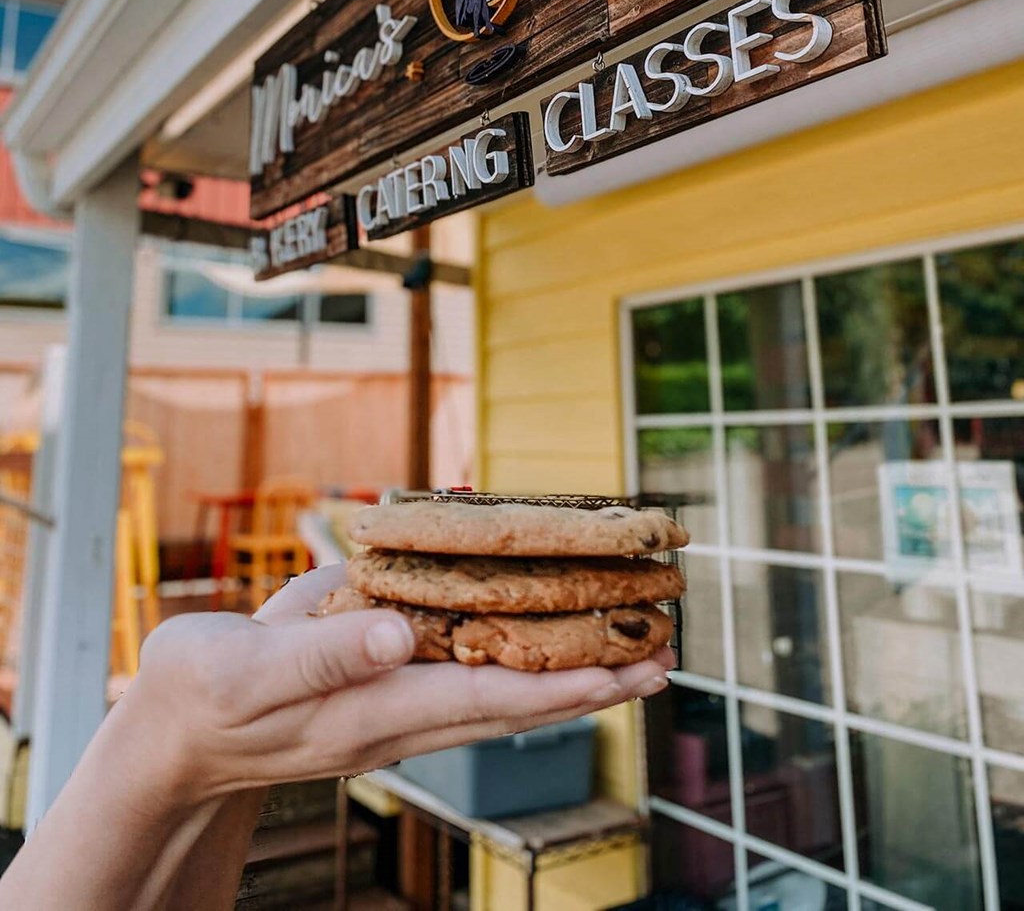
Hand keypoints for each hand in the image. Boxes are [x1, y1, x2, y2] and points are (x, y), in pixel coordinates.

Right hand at [128, 564, 671, 803]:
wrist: (171, 731)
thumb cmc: (202, 698)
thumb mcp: (251, 670)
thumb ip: (328, 651)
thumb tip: (402, 634)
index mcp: (377, 709)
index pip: (493, 700)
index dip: (564, 684)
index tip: (628, 669)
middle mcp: (401, 709)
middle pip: (517, 700)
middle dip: (591, 679)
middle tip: (663, 655)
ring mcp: (394, 695)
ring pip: (499, 685)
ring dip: (564, 663)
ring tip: (626, 641)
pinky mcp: (380, 672)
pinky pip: (460, 659)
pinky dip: (508, 638)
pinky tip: (529, 615)